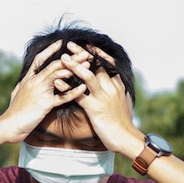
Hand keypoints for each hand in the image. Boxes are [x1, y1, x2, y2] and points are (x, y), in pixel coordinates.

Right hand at [0, 40, 90, 142]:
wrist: (8, 125)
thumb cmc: (13, 112)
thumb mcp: (17, 94)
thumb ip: (22, 85)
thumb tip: (23, 81)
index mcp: (28, 79)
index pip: (39, 59)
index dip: (50, 50)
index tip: (61, 42)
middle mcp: (34, 82)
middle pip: (55, 65)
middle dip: (71, 58)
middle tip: (84, 52)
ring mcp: (40, 92)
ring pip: (59, 76)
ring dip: (75, 69)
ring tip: (88, 65)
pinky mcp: (45, 104)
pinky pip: (62, 97)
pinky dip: (74, 92)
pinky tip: (84, 87)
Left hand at [60, 42, 143, 156]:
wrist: (126, 138)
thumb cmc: (122, 122)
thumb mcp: (121, 102)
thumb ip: (114, 90)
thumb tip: (111, 82)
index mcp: (117, 85)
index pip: (107, 63)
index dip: (96, 53)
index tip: (87, 44)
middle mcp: (111, 88)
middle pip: (96, 66)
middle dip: (82, 54)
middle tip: (70, 45)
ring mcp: (103, 98)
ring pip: (88, 77)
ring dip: (75, 66)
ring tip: (63, 58)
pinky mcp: (95, 109)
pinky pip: (78, 95)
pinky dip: (67, 88)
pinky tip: (58, 82)